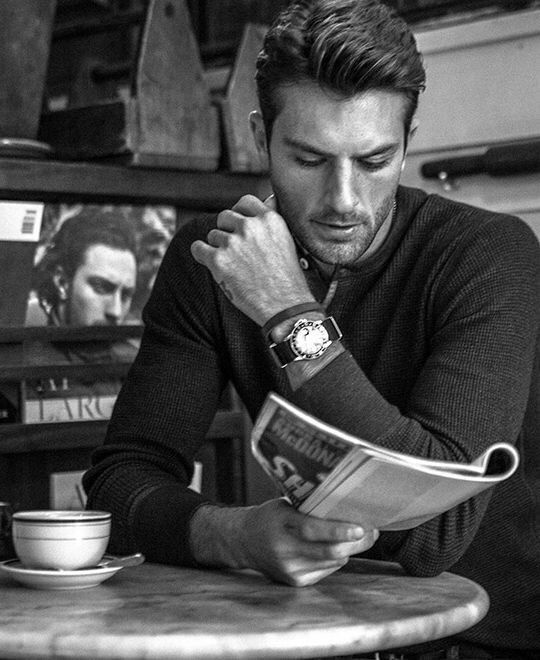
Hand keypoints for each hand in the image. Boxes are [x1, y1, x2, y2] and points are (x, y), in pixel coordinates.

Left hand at [190, 195, 314, 325]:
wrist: (285, 306)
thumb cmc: (288, 279)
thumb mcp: (288, 241)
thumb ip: (272, 222)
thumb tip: (269, 201)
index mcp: (269, 220)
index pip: (245, 202)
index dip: (239, 214)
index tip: (239, 225)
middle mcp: (250, 227)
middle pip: (225, 217)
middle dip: (227, 231)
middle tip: (235, 250)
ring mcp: (233, 243)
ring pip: (213, 235)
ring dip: (219, 248)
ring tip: (233, 266)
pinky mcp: (218, 260)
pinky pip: (198, 248)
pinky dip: (202, 255)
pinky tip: (212, 264)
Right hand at [191, 499, 378, 586]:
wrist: (244, 541)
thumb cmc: (270, 517)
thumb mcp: (285, 506)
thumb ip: (310, 509)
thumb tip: (347, 507)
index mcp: (281, 523)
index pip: (312, 530)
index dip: (338, 530)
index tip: (360, 527)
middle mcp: (284, 549)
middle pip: (327, 551)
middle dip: (355, 543)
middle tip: (371, 532)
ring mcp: (289, 568)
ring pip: (331, 563)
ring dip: (349, 551)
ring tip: (359, 538)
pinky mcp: (294, 581)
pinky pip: (326, 571)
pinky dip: (335, 560)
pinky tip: (336, 549)